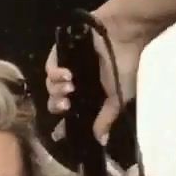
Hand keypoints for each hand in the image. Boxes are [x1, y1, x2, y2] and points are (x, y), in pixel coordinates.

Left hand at [45, 26, 142, 144]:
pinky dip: (55, 73)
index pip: (69, 113)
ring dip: (57, 89)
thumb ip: (105, 118)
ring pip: (51, 86)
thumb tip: (100, 140)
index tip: (58, 134)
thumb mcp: (117, 97)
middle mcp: (75, 83)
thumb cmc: (124, 66)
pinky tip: (66, 74)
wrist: (125, 35)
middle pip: (55, 101)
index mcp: (88, 95)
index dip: (62, 124)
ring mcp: (67, 67)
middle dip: (57, 105)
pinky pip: (49, 67)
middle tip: (67, 105)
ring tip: (70, 86)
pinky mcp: (61, 52)